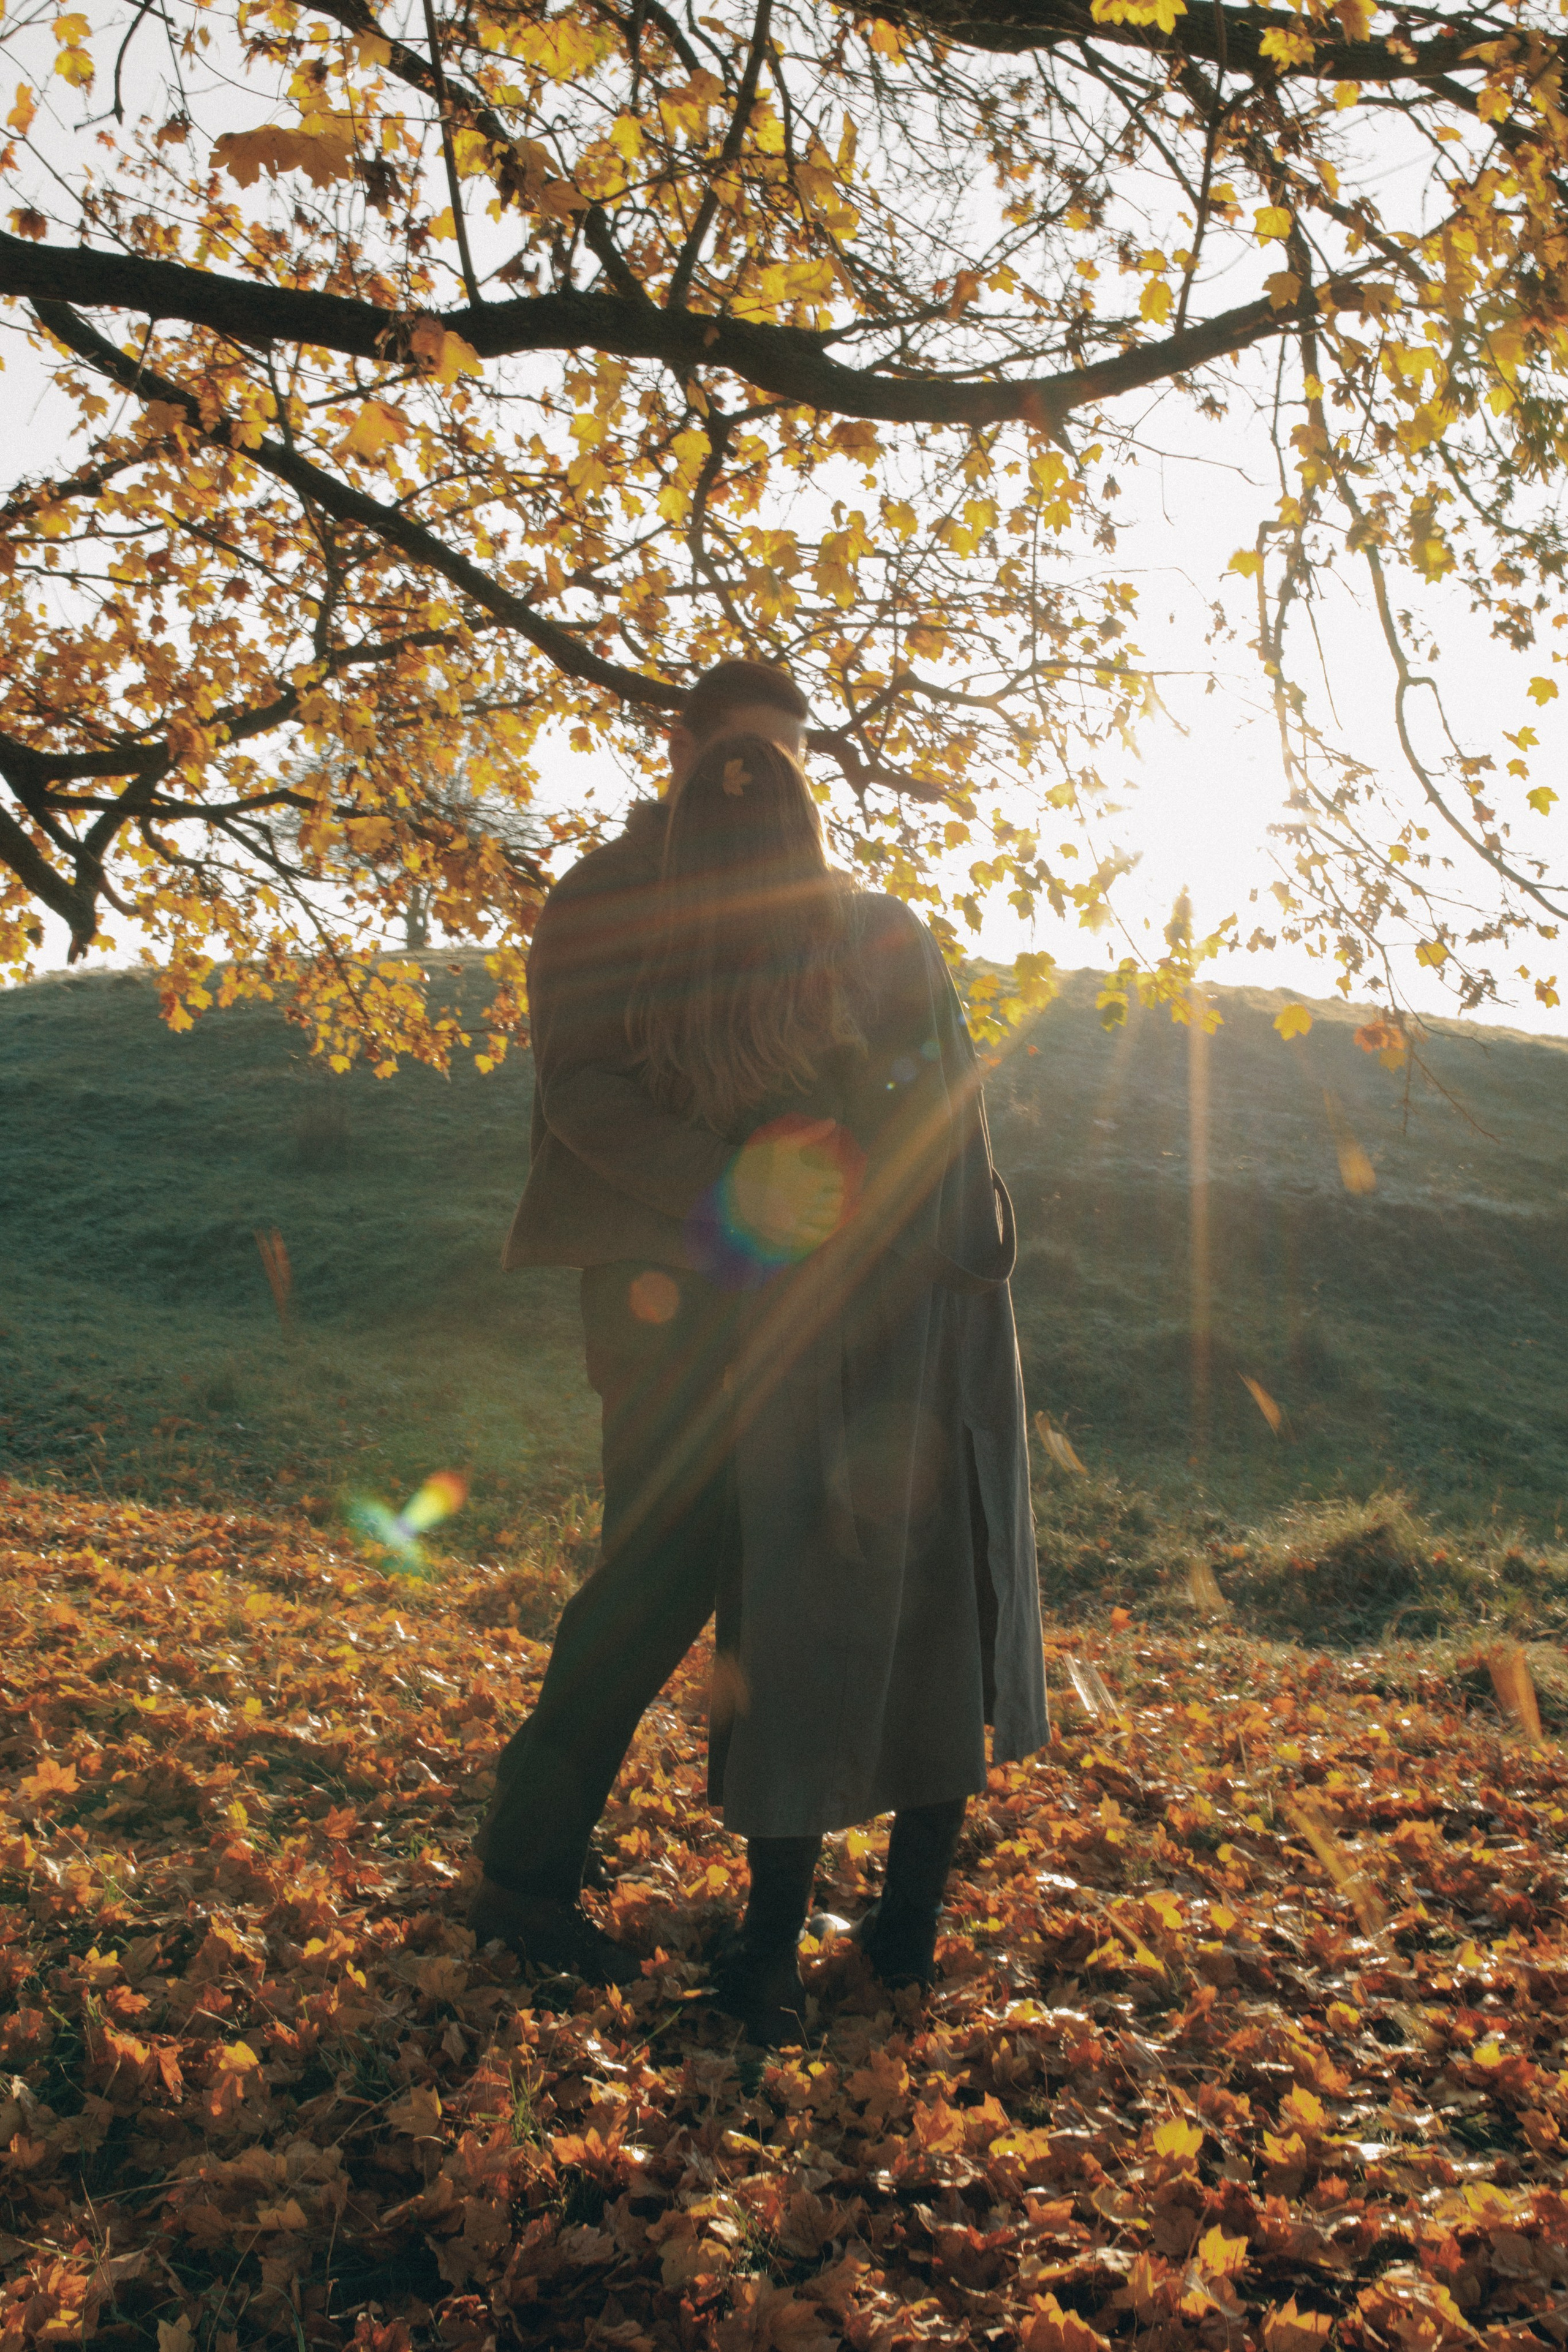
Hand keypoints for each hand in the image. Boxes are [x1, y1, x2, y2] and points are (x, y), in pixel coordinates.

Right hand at [729, 1117, 853, 1257]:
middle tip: (822, 1191)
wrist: (734, 1192)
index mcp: (810, 1179)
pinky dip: (819, 1230)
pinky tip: (810, 1221)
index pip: (838, 1180)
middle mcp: (808, 1201)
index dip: (832, 1177)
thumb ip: (809, 1133)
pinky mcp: (790, 1234)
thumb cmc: (760, 1165)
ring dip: (827, 1212)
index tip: (823, 1177)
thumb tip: (832, 1121)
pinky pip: (816, 1236)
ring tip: (818, 1206)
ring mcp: (800, 1219)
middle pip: (836, 1200)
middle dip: (832, 1194)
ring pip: (830, 1219)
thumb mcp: (783, 1145)